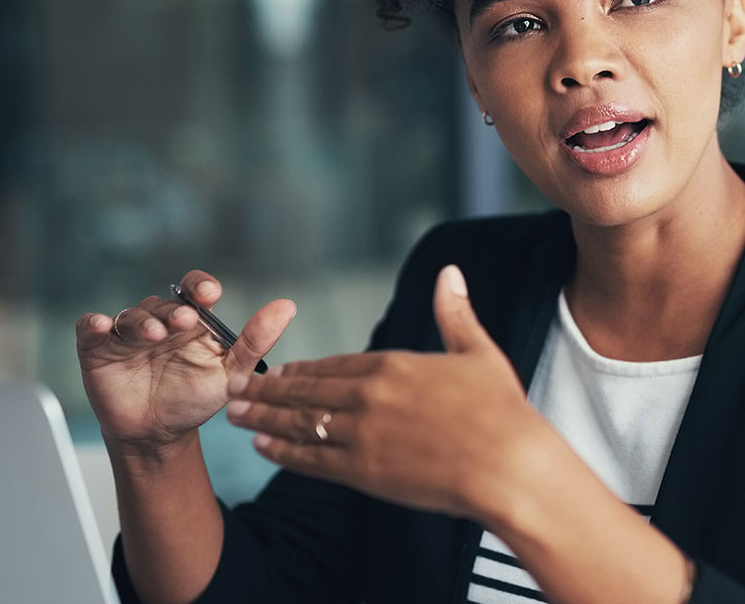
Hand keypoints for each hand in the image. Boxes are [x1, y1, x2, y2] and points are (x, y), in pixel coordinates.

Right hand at [76, 270, 294, 452]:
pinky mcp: (98, 350)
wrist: (158, 434)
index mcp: (192, 321)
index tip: (209, 293)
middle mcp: (160, 321)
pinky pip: (90, 330)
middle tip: (185, 321)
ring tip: (155, 334)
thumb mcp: (231, 373)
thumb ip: (256, 341)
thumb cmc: (195, 398)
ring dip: (142, 321)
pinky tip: (99, 325)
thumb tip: (287, 306)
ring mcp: (127, 335)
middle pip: (163, 303)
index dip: (199, 285)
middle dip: (174, 310)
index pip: (194, 289)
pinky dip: (92, 324)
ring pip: (131, 316)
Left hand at [225, 265, 544, 518]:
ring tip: (237, 416)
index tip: (279, 368)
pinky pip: (312, 460)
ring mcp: (362, 435)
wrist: (508, 465)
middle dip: (268, 389)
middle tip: (238, 388)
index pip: (336, 364)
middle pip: (307, 391)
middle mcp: (369, 396)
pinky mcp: (363, 472)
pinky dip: (284, 453)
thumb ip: (455, 314)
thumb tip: (449, 273)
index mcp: (395, 365)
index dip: (304, 368)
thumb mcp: (479, 353)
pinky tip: (264, 449)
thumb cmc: (502, 411)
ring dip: (265, 418)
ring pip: (300, 423)